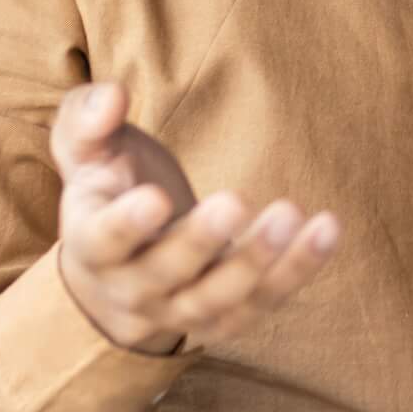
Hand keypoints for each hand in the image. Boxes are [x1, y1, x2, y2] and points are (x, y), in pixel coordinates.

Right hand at [48, 81, 340, 354]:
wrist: (119, 262)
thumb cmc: (107, 186)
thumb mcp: (85, 149)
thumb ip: (88, 119)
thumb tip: (113, 95)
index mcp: (91, 244)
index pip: (103, 242)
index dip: (126, 225)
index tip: (156, 198)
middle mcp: (131, 288)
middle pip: (164, 275)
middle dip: (200, 241)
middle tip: (235, 199)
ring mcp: (178, 310)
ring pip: (216, 300)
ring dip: (256, 261)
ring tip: (289, 214)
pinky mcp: (224, 316)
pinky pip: (262, 303)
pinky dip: (297, 270)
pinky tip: (327, 230)